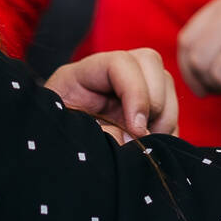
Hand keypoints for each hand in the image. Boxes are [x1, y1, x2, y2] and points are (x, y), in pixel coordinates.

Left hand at [46, 48, 178, 138]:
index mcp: (80, 76)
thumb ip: (97, 135)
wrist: (50, 158)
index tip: (136, 129)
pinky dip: (168, 131)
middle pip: (150, 62)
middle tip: (143, 136)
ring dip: (165, 118)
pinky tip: (153, 149)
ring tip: (147, 146)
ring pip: (166, 85)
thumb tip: (132, 139)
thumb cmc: (53, 144)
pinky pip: (170, 111)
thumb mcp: (67, 137)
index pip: (119, 63)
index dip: (136, 92)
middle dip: (155, 102)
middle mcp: (108, 77)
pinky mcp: (143, 112)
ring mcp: (129, 91)